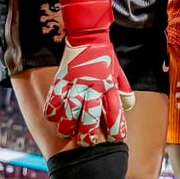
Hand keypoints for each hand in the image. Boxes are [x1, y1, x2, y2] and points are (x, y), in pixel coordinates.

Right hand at [44, 0, 134, 145]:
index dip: (117, 127)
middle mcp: (93, 87)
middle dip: (88, 132)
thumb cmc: (105, 56)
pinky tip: (51, 117)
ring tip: (66, 133)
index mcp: (109, 86)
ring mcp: (76, 83)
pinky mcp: (62, 78)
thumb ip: (124, 91)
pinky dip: (52, 109)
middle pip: (91, 115)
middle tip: (86, 143)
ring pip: (70, 110)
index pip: (115, 111)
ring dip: (68, 124)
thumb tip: (128, 107)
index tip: (117, 140)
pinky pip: (54, 97)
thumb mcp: (119, 73)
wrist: (88, 35)